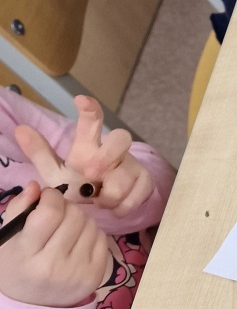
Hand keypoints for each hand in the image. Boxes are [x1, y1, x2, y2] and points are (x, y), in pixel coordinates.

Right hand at [0, 183, 108, 306]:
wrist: (31, 304)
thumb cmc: (18, 264)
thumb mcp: (8, 237)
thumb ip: (19, 207)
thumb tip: (37, 185)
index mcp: (27, 253)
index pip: (50, 211)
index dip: (50, 197)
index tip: (46, 199)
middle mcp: (53, 265)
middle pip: (74, 214)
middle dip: (65, 208)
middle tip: (56, 217)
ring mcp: (76, 272)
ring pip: (90, 223)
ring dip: (79, 220)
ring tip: (66, 232)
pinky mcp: (95, 276)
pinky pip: (102, 237)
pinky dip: (91, 235)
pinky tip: (77, 244)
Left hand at [14, 95, 152, 218]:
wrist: (100, 208)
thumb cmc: (77, 185)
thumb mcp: (55, 173)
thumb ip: (40, 153)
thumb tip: (19, 129)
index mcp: (89, 145)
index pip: (92, 120)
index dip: (89, 109)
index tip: (80, 100)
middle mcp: (113, 150)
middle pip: (121, 138)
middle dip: (107, 156)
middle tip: (91, 175)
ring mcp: (131, 164)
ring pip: (127, 173)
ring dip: (111, 193)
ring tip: (100, 201)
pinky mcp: (144, 180)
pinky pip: (139, 191)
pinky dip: (124, 204)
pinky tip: (115, 208)